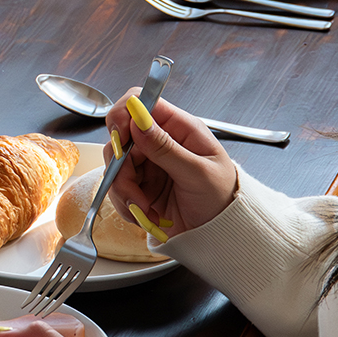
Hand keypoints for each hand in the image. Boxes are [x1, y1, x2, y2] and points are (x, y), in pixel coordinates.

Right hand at [102, 90, 238, 234]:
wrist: (220, 233)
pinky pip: (117, 189)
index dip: (123, 115)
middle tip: (133, 190)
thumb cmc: (222, 198)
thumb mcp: (198, 173)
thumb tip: (138, 120)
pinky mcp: (140, 186)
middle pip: (120, 138)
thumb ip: (166, 147)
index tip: (120, 140)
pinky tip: (146, 215)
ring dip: (124, 191)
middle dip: (121, 167)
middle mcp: (160, 142)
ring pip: (115, 167)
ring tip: (145, 210)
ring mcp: (148, 164)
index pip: (141, 103)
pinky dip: (126, 205)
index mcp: (180, 129)